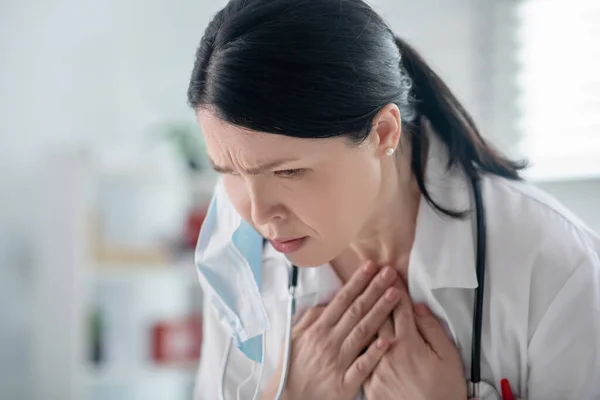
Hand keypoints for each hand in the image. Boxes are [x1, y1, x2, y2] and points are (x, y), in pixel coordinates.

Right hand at [261, 263, 401, 399]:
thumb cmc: (292, 368)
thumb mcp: (294, 337)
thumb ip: (311, 318)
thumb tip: (327, 302)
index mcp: (318, 330)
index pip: (341, 300)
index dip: (357, 282)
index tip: (370, 266)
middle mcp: (329, 342)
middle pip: (356, 311)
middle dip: (374, 290)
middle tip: (390, 273)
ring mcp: (338, 362)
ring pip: (362, 332)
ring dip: (380, 312)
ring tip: (395, 295)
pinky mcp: (344, 384)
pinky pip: (361, 367)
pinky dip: (374, 354)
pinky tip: (388, 340)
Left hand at [364, 277, 466, 399]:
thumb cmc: (445, 391)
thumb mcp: (449, 358)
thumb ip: (433, 330)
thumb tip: (418, 307)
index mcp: (409, 343)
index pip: (400, 308)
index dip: (395, 288)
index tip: (390, 273)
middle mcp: (388, 351)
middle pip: (378, 314)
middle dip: (376, 290)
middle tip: (373, 272)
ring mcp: (375, 366)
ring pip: (364, 332)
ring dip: (361, 310)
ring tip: (357, 293)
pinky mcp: (368, 382)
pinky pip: (357, 355)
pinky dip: (353, 338)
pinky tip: (348, 327)